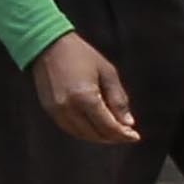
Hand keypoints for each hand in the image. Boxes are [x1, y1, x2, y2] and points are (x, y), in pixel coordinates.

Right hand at [27, 32, 142, 146]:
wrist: (49, 45)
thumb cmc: (81, 55)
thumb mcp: (107, 73)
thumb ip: (118, 99)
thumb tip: (128, 123)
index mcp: (86, 97)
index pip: (108, 126)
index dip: (123, 134)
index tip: (135, 136)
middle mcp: (69, 108)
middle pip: (96, 134)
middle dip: (113, 137)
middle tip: (126, 134)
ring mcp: (57, 111)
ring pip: (83, 135)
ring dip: (99, 137)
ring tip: (113, 133)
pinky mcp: (50, 110)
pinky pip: (70, 129)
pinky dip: (85, 132)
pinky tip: (95, 127)